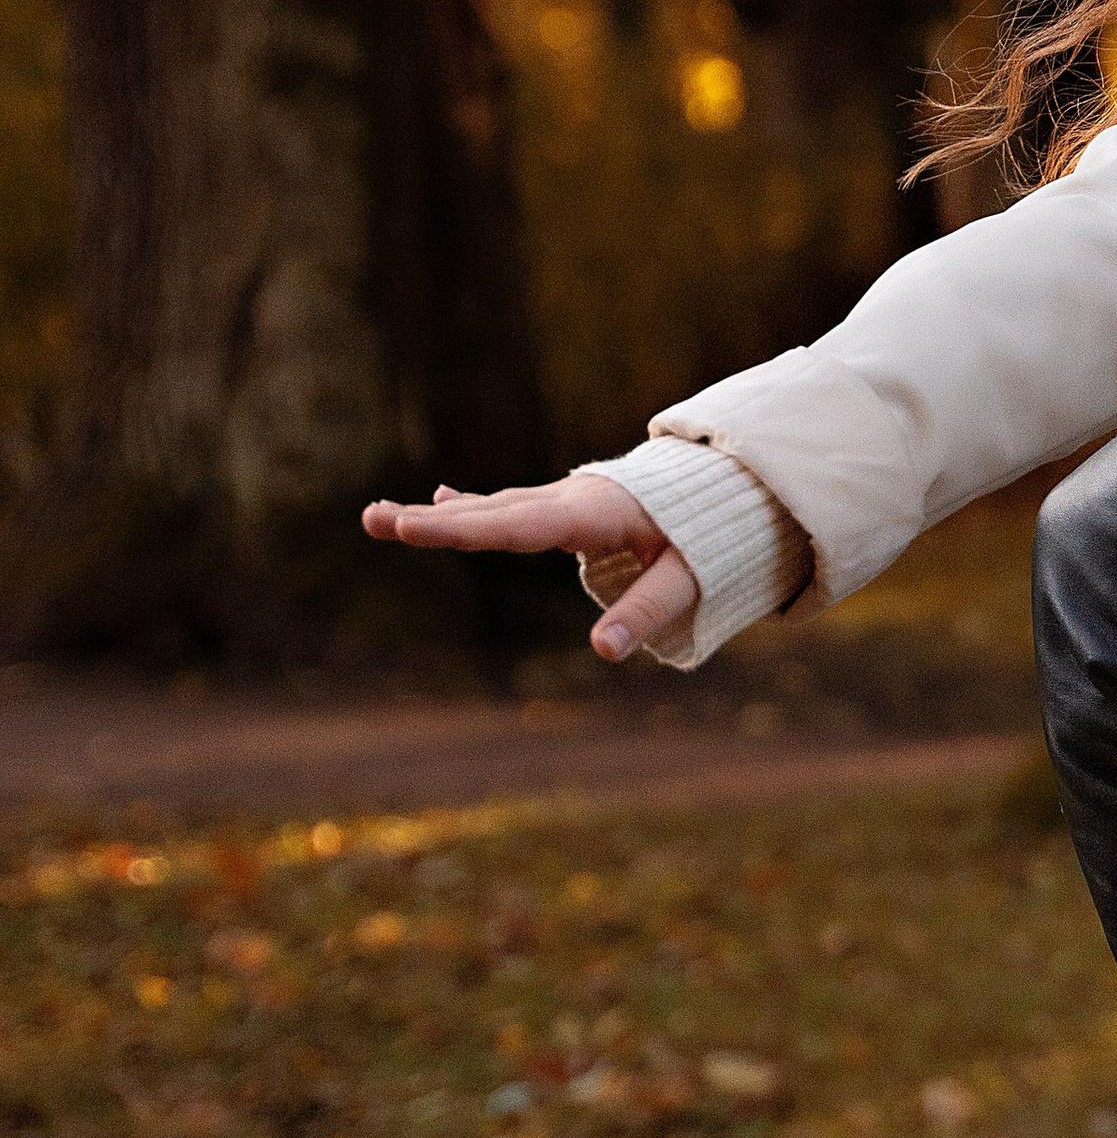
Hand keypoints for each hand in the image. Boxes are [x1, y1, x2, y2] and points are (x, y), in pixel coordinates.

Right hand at [360, 474, 701, 661]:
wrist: (724, 486)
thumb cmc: (707, 537)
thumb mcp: (689, 578)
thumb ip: (647, 613)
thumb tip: (602, 651)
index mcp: (592, 515)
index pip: (517, 525)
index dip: (464, 526)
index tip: (413, 525)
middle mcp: (567, 501)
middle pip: (490, 513)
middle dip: (430, 521)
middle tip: (372, 520)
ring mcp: (561, 502)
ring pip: (492, 509)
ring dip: (439, 516)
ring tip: (381, 518)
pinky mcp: (562, 508)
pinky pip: (509, 509)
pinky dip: (474, 507)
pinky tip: (441, 500)